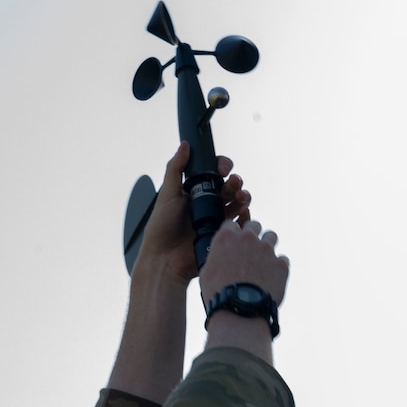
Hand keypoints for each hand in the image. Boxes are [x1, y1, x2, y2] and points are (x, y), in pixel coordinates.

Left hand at [136, 141, 251, 285]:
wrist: (165, 260)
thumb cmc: (161, 229)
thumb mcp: (167, 195)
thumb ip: (175, 169)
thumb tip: (185, 145)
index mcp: (194, 192)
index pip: (214, 174)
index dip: (222, 167)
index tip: (224, 169)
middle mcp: (207, 204)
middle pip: (229, 187)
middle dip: (235, 182)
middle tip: (234, 184)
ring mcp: (217, 219)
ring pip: (238, 203)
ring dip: (243, 197)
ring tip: (241, 199)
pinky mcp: (223, 235)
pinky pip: (240, 223)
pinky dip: (244, 217)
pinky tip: (242, 215)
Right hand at [200, 218, 289, 306]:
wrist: (239, 311)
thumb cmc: (218, 293)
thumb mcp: (206, 271)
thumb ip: (215, 256)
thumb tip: (219, 256)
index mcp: (227, 238)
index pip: (231, 224)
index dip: (232, 233)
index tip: (233, 242)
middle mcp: (248, 238)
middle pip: (254, 225)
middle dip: (252, 234)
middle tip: (250, 248)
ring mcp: (266, 250)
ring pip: (271, 236)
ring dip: (267, 245)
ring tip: (263, 260)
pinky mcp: (281, 264)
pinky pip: (283, 259)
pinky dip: (278, 266)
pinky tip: (272, 276)